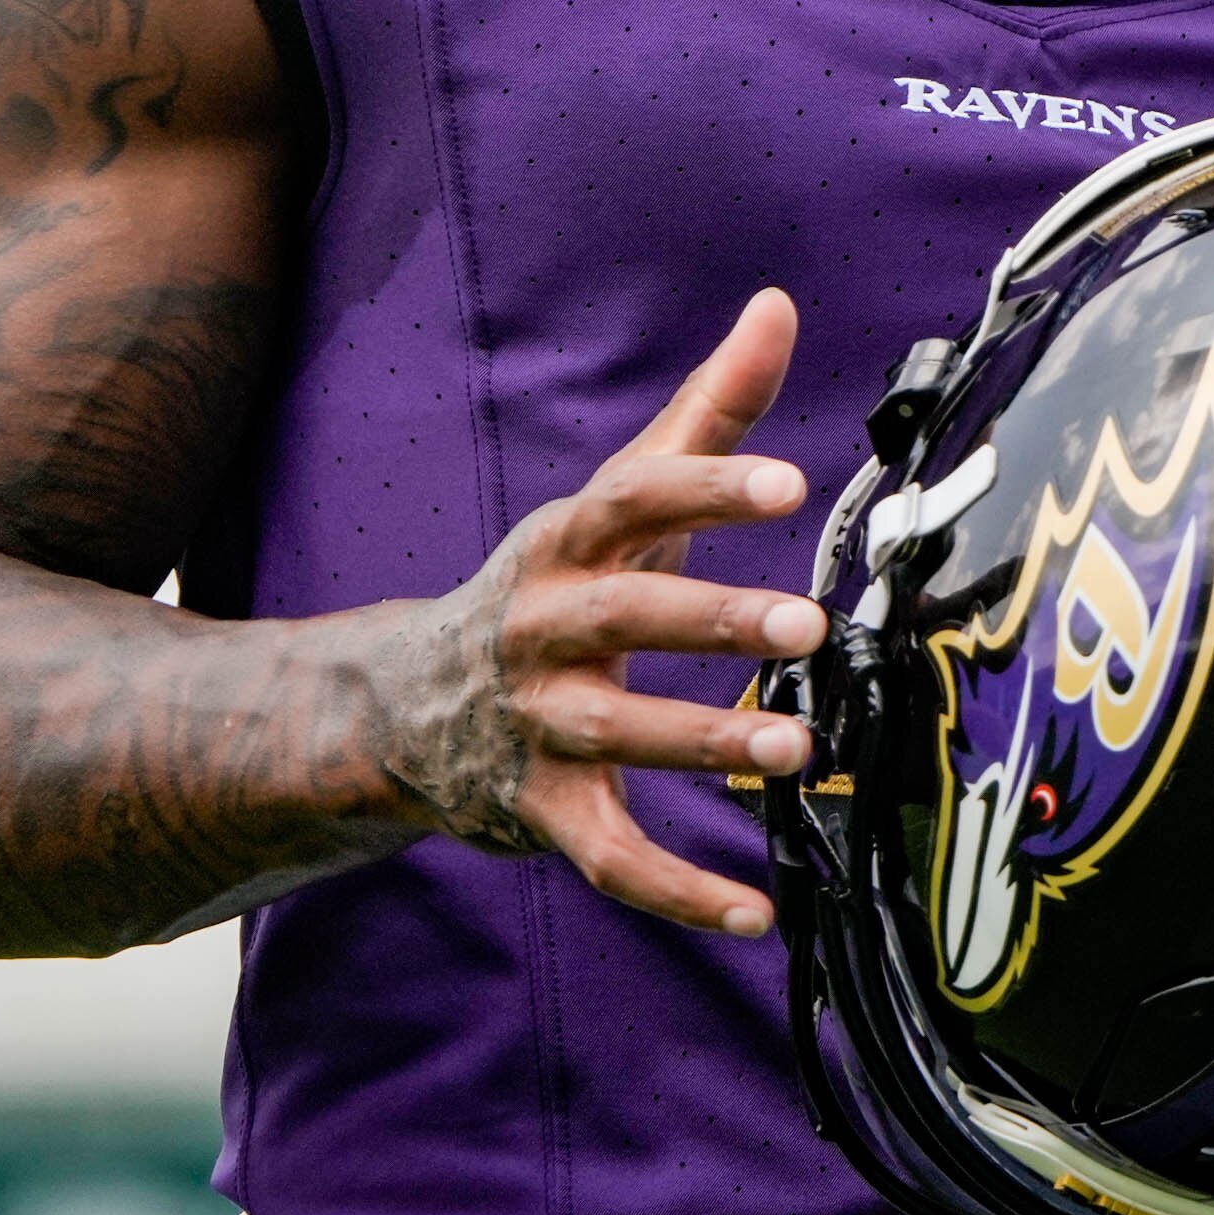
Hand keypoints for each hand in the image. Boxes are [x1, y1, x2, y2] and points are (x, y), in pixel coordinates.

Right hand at [366, 289, 833, 932]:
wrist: (405, 708)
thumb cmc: (558, 583)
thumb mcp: (618, 498)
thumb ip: (708, 411)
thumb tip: (780, 302)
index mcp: (567, 545)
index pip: (634, 502)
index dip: (709, 491)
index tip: (793, 484)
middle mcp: (544, 631)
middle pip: (627, 620)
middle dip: (712, 622)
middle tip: (808, 628)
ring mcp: (537, 727)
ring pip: (618, 739)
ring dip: (704, 746)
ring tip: (797, 752)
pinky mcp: (541, 813)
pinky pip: (610, 860)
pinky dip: (678, 893)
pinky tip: (756, 912)